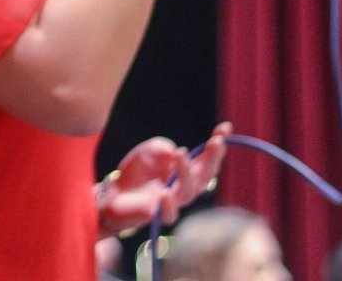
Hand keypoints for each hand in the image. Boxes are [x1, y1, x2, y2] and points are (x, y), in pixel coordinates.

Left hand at [97, 121, 231, 234]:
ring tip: (181, 155)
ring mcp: (174, 201)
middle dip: (213, 158)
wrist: (116, 193)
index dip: (217, 143)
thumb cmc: (138, 171)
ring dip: (185, 173)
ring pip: (188, 191)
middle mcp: (186, 186)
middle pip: (206, 175)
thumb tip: (175, 152)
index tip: (225, 127)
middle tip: (215, 142)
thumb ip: (161, 148)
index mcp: (187, 169)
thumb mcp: (148, 151)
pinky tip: (164, 193)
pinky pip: (169, 214)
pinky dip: (168, 205)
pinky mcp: (159, 215)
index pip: (207, 157)